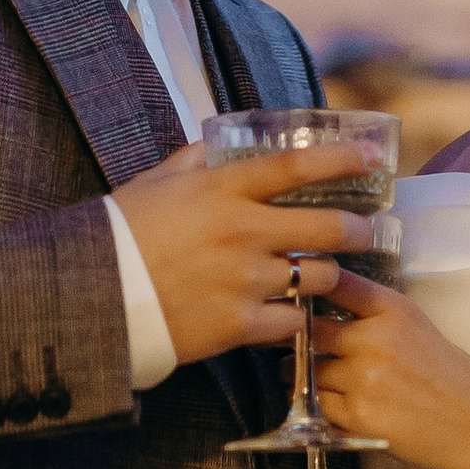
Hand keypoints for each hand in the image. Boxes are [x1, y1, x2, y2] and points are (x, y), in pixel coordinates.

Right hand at [110, 141, 369, 364]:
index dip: (343, 159)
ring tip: (324, 275)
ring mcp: (245, 280)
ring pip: (317, 276)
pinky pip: (292, 321)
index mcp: (223, 190)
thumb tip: (218, 144)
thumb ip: (194, 161)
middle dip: (359, 229)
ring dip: (326, 275)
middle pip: (328, 227)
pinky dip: (296, 317)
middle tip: (368, 230)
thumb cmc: (122, 233)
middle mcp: (243, 232)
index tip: (373, 155)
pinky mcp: (240, 324)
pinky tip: (292, 313)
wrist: (97, 295)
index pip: (297, 167)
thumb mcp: (156, 183)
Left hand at [307, 271, 469, 468]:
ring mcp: (363, 379)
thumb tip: (320, 307)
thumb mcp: (416, 326)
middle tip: (296, 344)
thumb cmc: (450, 376)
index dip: (312, 285)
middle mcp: (375, 339)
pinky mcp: (356, 416)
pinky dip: (319, 404)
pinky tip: (335, 402)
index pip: (337, 283)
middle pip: (311, 330)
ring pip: (307, 370)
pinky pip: (317, 403)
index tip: (299, 292)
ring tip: (315, 378)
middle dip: (300, 339)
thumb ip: (373, 314)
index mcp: (394, 310)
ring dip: (304, 375)